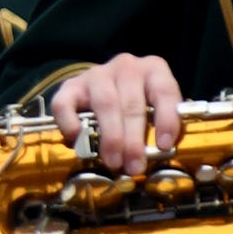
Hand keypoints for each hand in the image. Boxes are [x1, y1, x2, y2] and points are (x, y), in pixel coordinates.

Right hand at [48, 54, 184, 174]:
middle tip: (134, 166)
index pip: (164, 91)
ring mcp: (96, 74)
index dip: (166, 119)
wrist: (105, 89)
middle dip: (133, 140)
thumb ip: (162, 126)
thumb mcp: (157, 108)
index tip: (164, 146)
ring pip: (105, 104)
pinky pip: (65, 104)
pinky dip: (71, 124)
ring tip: (113, 162)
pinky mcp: (70, 86)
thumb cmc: (137, 104)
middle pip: (131, 103)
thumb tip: (161, 157)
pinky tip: (77, 140)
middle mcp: (126, 67)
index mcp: (154, 70)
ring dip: (110, 137)